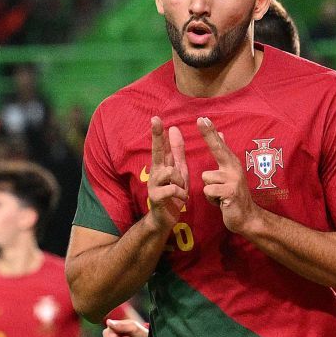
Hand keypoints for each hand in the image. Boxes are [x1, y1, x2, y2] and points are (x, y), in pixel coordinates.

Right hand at [147, 115, 189, 230]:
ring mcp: (153, 184)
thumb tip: (174, 129)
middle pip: (157, 152)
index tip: (156, 118)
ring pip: (170, 172)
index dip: (158, 132)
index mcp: (162, 166)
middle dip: (157, 135)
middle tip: (155, 119)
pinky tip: (182, 199)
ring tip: (182, 190)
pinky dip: (181, 194)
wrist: (165, 219)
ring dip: (181, 181)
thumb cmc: (173, 193)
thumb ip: (177, 153)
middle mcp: (155, 172)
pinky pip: (172, 189)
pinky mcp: (156, 197)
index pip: (160, 146)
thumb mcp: (179, 172)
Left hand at [196, 116, 256, 233]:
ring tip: (219, 196)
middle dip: (208, 135)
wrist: (247, 218)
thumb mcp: (229, 174)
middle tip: (200, 119)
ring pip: (206, 178)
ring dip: (209, 189)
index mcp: (232, 163)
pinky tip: (221, 203)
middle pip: (218, 149)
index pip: (219, 144)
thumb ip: (224, 155)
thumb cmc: (233, 196)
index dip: (211, 131)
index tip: (202, 118)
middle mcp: (234, 168)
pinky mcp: (230, 192)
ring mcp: (233, 180)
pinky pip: (208, 191)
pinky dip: (211, 199)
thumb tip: (221, 134)